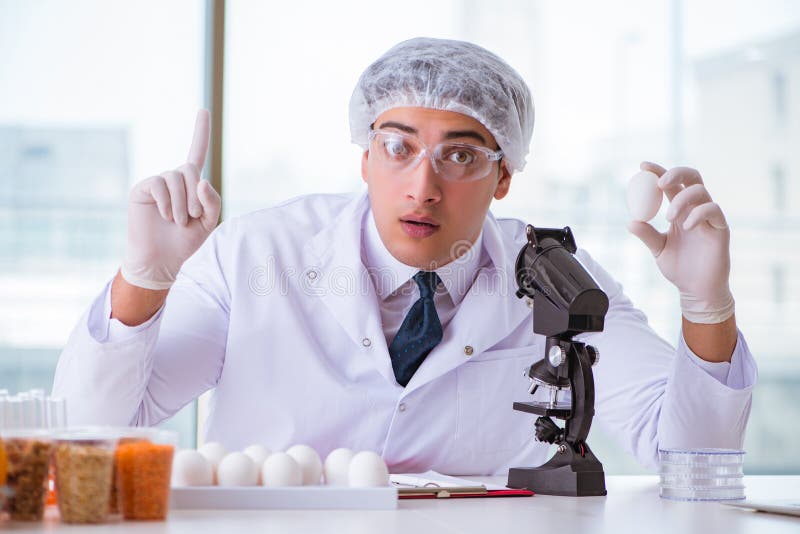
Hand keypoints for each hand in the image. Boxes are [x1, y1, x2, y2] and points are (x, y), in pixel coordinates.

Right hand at [120, 110, 221, 289]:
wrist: (161, 260)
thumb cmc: (185, 242)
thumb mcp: (208, 223)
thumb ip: (212, 201)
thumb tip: (200, 180)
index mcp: (191, 185)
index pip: (196, 153)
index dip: (200, 132)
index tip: (203, 110)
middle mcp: (173, 180)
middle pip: (189, 169)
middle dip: (195, 196)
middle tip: (192, 217)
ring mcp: (156, 184)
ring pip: (176, 178)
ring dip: (182, 204)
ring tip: (177, 222)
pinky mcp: (141, 190)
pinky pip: (159, 185)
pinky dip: (167, 203)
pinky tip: (165, 217)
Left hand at [627, 161, 733, 323]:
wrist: (696, 290)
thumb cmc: (679, 268)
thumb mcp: (658, 249)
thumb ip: (646, 235)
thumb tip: (630, 222)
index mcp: (679, 211)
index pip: (671, 184)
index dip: (658, 171)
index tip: (642, 166)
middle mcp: (695, 209)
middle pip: (692, 178)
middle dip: (675, 173)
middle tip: (658, 183)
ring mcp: (709, 218)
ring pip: (701, 192)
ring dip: (681, 199)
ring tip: (668, 217)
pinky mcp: (721, 229)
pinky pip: (713, 210)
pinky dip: (697, 213)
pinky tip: (686, 226)